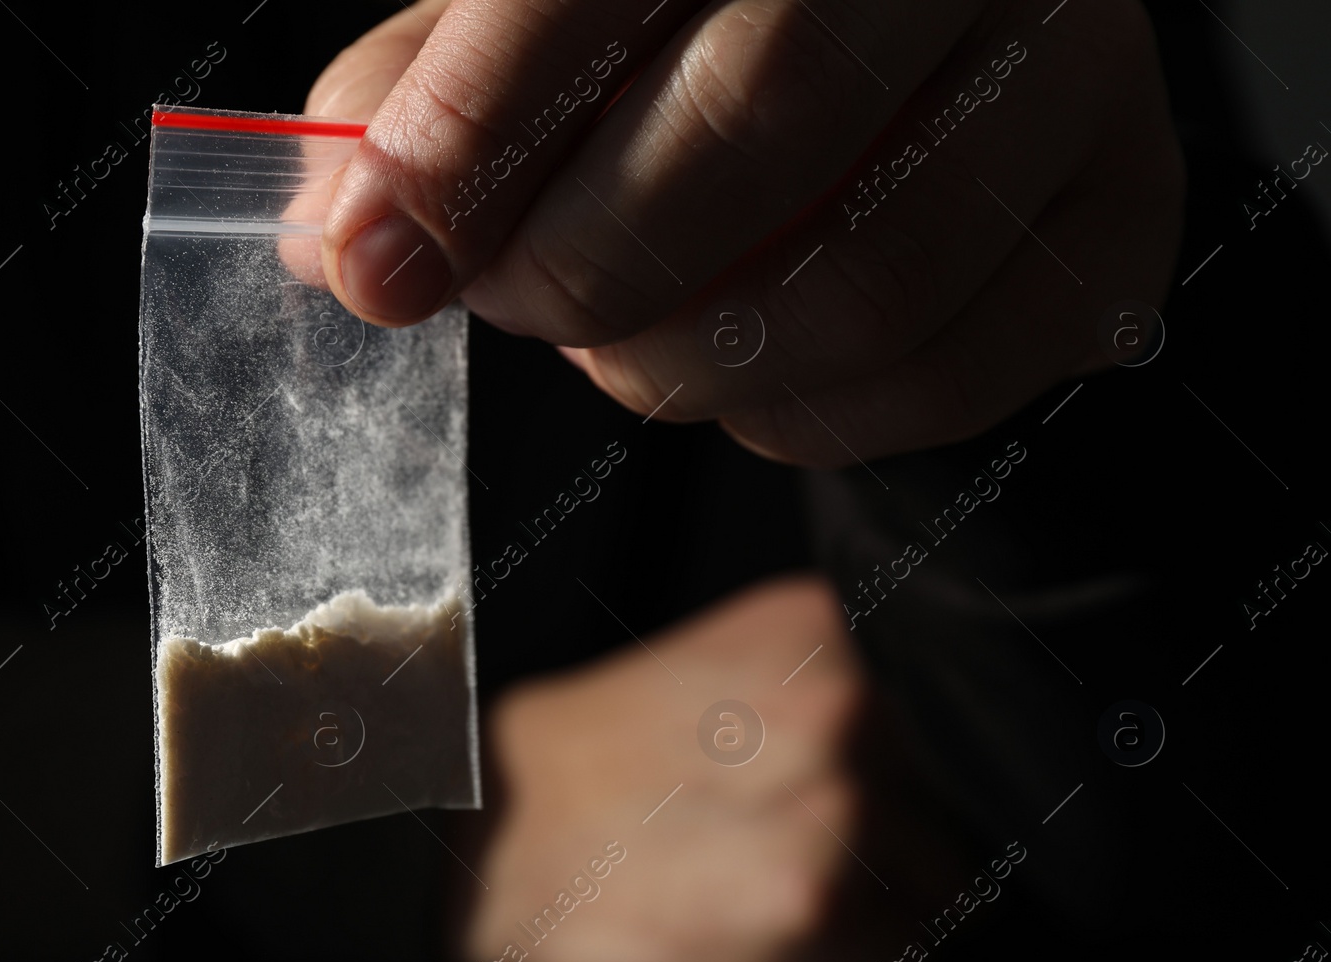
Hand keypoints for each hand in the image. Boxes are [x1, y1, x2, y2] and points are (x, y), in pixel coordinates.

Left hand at [306, 0, 1182, 463]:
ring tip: (625, 348)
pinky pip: (945, 377)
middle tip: (515, 301)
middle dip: (585, 266)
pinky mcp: (1121, 215)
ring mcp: (1075, 73)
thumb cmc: (713, 24)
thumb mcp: (561, 17)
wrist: (938, 39)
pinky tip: (747, 379)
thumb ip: (436, 95)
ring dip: (687, 366)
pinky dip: (803, 420)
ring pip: (862, 281)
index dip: (470, 132)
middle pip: (755, 122)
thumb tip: (341, 235)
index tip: (382, 255)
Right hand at [447, 577, 963, 961]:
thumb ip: (812, 681)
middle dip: (881, 839)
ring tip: (751, 883)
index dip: (882, 770)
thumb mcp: (702, 664)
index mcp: (811, 624)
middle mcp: (832, 697)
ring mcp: (827, 796)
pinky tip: (748, 924)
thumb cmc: (577, 766)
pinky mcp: (802, 897)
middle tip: (764, 844)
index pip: (929, 720)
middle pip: (939, 803)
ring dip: (864, 903)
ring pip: (932, 881)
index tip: (802, 791)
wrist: (473, 846)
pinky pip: (895, 952)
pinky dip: (839, 960)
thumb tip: (916, 749)